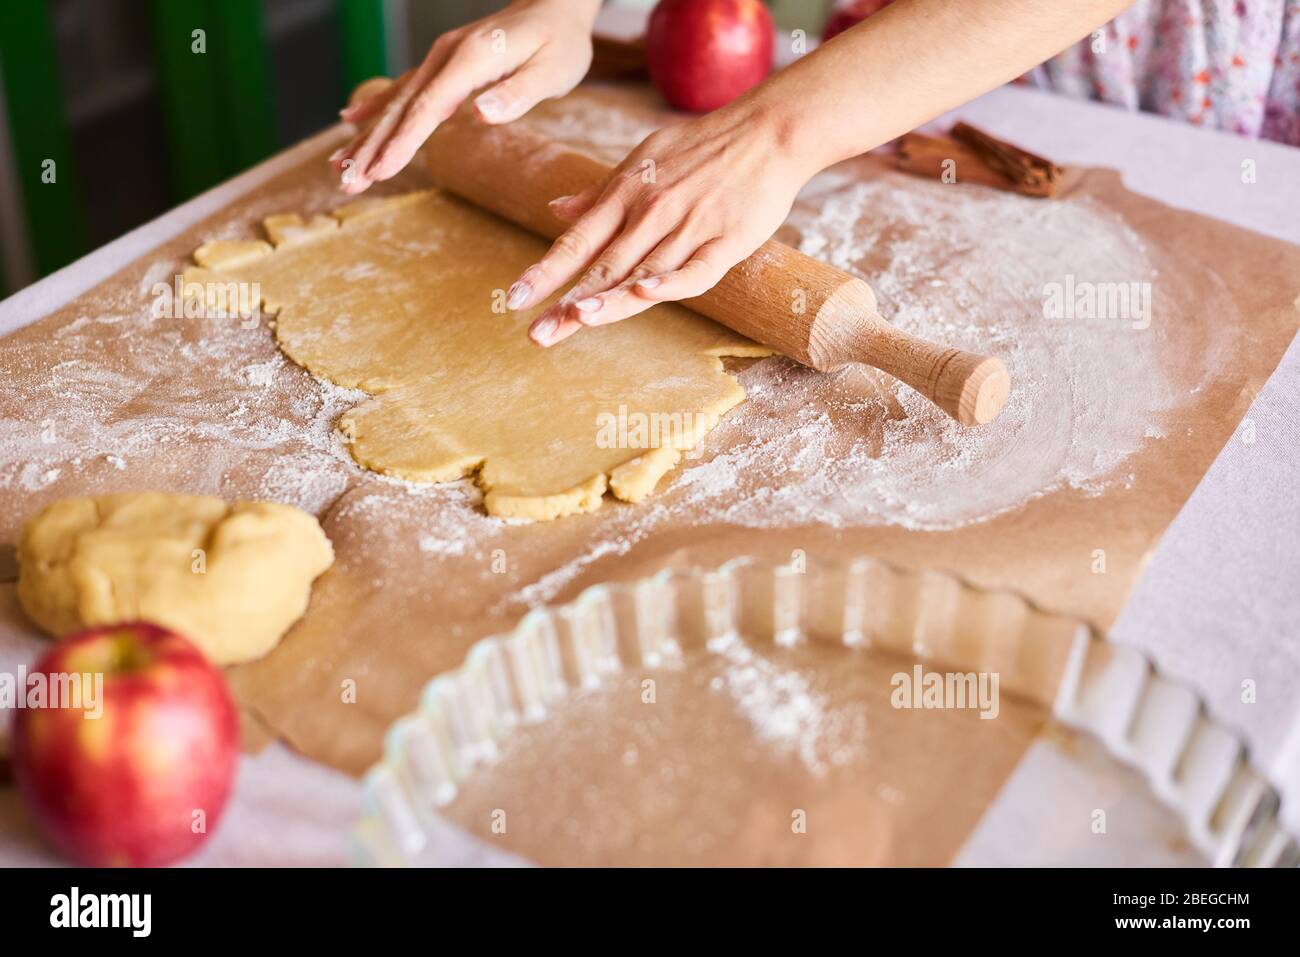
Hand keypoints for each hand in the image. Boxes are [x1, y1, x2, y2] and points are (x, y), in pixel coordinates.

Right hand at [330, 0, 600, 194]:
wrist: (555, 4)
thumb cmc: (560, 41)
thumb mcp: (552, 70)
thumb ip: (517, 93)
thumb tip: (480, 113)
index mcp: (471, 59)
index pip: (428, 107)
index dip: (401, 142)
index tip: (379, 172)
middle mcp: (446, 56)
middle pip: (402, 107)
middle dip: (372, 147)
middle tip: (348, 183)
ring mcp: (441, 58)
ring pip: (396, 101)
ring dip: (368, 136)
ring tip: (341, 168)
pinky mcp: (443, 64)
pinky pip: (403, 90)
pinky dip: (376, 108)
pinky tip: (350, 123)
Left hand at [509, 97, 812, 345]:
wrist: (768, 130)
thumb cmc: (703, 147)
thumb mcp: (644, 159)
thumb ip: (600, 193)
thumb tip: (555, 210)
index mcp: (627, 194)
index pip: (578, 242)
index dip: (546, 272)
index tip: (515, 299)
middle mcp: (651, 212)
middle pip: (603, 265)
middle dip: (568, 302)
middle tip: (537, 334)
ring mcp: (689, 227)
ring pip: (643, 270)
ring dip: (610, 297)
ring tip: (577, 322)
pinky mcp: (726, 241)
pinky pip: (695, 268)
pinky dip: (670, 281)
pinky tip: (646, 295)